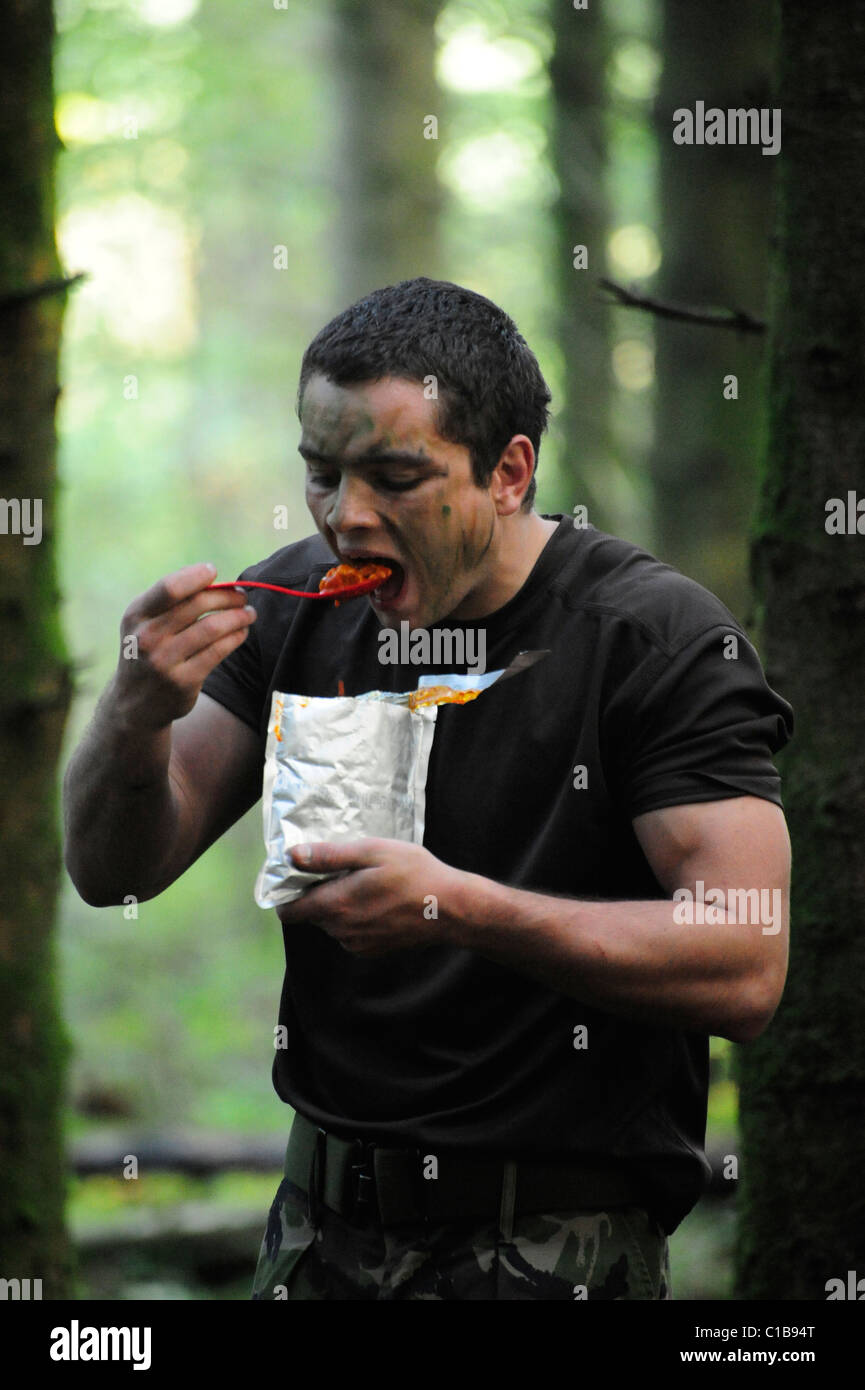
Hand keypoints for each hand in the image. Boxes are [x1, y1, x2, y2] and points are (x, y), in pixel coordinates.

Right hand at [113, 562, 256, 729]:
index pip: (170, 587)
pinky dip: (236, 637)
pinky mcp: (183, 682)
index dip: (196, 576)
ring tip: (249, 613)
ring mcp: (164, 662)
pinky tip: (242, 632)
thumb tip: (212, 576)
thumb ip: (170, 600)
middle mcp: (147, 638)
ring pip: (212, 628)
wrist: (134, 703)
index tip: (213, 572)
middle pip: (197, 605)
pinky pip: (218, 651)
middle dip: (227, 596)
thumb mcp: (144, 623)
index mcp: (136, 615)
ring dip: (238, 617)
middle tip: (242, 597)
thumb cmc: (148, 650)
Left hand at [277, 839, 464, 956]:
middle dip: (319, 893)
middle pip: (312, 913)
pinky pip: (351, 933)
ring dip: (340, 906)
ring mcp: (357, 944)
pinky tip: (379, 901)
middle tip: (344, 871)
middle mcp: (341, 930)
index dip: (288, 892)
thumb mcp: (371, 852)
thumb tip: (293, 856)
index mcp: (336, 905)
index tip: (299, 875)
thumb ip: (329, 856)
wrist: (450, 908)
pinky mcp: (372, 950)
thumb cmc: (414, 874)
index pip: (289, 910)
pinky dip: (356, 918)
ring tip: (367, 884)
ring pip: (333, 923)